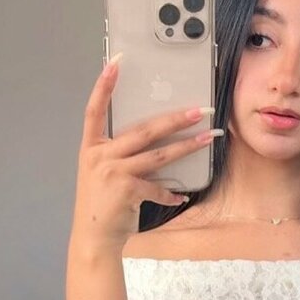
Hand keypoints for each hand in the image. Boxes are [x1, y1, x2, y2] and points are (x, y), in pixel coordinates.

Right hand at [69, 58, 220, 254]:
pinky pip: (158, 187)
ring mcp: (113, 172)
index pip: (94, 110)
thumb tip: (152, 142)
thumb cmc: (102, 205)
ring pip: (158, 154)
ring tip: (207, 138)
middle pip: (143, 130)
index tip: (115, 61)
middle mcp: (100, 156)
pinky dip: (172, 192)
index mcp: (91, 148)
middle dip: (174, 118)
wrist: (94, 238)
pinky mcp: (127, 190)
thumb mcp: (101, 174)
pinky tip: (182, 195)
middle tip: (199, 110)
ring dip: (186, 146)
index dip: (104, 85)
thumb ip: (119, 156)